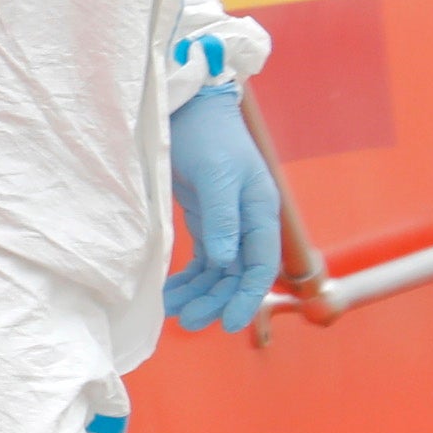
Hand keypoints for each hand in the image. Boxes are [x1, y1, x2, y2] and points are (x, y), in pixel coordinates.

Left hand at [163, 84, 284, 333]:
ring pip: (219, 270)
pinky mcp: (206, 219)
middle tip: (189, 323)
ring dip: (200, 293)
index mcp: (260, 212)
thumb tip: (227, 260)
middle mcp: (248, 222)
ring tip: (175, 314)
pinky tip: (172, 293)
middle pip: (238, 274)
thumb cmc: (207, 135)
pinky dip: (189, 277)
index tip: (228, 324)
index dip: (247, 297)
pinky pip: (203, 258)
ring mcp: (227, 222)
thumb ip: (222, 218)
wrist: (188, 109)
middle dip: (217, 300)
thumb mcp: (216, 175)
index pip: (260, 265)